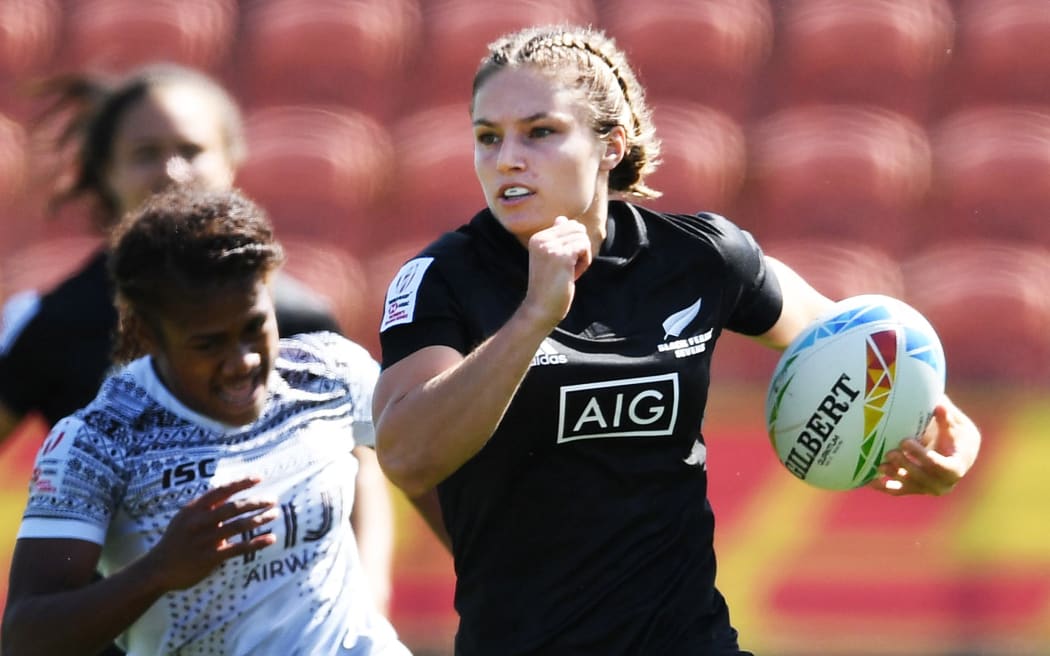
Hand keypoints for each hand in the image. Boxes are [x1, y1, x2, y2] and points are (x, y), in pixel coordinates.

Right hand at [145, 477, 278, 589]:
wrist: (157, 569)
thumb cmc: (176, 539)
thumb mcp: (185, 518)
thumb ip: (206, 507)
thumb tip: (230, 493)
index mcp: (194, 509)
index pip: (221, 491)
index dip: (240, 483)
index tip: (259, 478)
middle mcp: (199, 522)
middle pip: (233, 508)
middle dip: (255, 502)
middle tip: (273, 499)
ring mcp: (205, 540)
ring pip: (238, 526)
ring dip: (259, 519)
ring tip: (274, 514)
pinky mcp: (210, 558)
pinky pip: (238, 548)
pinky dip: (257, 543)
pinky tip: (271, 539)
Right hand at [521, 216, 592, 328]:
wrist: (541, 308)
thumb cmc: (549, 286)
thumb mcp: (550, 258)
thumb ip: (556, 238)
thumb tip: (562, 219)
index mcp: (537, 237)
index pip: (568, 224)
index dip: (572, 244)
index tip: (562, 263)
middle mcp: (541, 238)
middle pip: (577, 228)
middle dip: (579, 247)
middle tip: (569, 268)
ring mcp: (550, 246)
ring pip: (582, 237)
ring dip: (583, 256)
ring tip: (570, 272)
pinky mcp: (562, 256)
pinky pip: (585, 247)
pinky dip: (585, 261)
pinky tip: (574, 275)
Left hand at [868, 395, 980, 495]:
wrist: (958, 453)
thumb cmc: (957, 435)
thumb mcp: (957, 425)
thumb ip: (946, 417)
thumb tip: (939, 404)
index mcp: (955, 468)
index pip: (939, 466)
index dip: (921, 456)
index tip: (905, 441)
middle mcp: (943, 483)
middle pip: (922, 478)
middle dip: (905, 465)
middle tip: (890, 452)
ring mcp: (927, 488)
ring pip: (909, 485)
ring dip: (893, 475)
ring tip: (879, 464)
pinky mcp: (914, 489)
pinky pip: (897, 491)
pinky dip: (883, 487)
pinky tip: (869, 481)